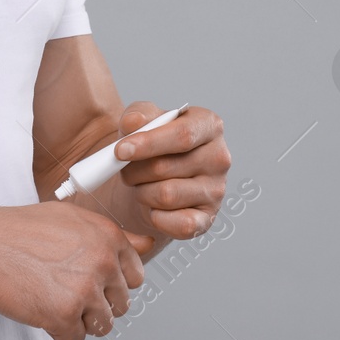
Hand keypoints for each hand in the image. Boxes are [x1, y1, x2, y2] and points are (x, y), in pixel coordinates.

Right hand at [0, 200, 150, 339]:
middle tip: (66, 290)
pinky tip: (41, 308)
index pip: (136, 275)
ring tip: (53, 298)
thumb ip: (111, 236)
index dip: (111, 282)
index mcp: (109, 237)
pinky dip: (58, 331)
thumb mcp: (72, 218)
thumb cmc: (19, 230)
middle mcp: (103, 262)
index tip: (92, 280)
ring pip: (102, 324)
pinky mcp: (65, 315)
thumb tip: (147, 244)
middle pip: (121, 303)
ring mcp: (86, 290)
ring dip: (79, 319)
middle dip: (96, 302)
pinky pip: (75, 338)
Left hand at [114, 103, 231, 240]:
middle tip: (125, 170)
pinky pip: (178, 224)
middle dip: (135, 171)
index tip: (120, 150)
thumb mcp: (144, 121)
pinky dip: (156, 218)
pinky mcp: (208, 218)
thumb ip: (138, 115)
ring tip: (140, 185)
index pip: (183, 135)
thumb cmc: (152, 145)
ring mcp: (216, 190)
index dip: (148, 143)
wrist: (155, 179)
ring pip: (166, 196)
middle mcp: (219, 157)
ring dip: (142, 193)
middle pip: (166, 167)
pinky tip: (153, 207)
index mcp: (208, 125)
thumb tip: (134, 122)